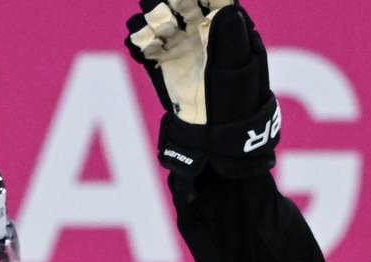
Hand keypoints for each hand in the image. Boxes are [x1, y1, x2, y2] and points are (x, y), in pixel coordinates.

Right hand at [125, 1, 277, 177]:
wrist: (216, 139)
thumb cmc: (234, 106)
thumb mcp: (236, 73)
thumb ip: (229, 42)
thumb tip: (225, 9)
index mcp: (228, 32)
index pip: (216, 2)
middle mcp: (204, 36)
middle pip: (185, 8)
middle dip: (170, 3)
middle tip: (153, 3)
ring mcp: (182, 50)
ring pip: (164, 26)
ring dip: (151, 20)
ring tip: (141, 23)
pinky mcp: (164, 67)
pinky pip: (148, 49)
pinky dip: (139, 43)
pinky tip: (134, 41)